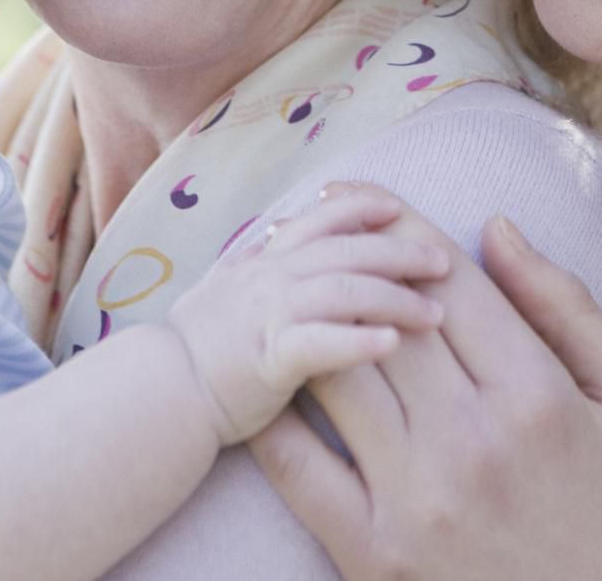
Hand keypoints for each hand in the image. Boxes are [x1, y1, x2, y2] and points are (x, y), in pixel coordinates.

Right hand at [167, 185, 449, 445]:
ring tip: (435, 313)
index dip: (363, 208)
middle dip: (401, 252)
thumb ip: (261, 263)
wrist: (158, 393)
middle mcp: (270, 276)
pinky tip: (392, 343)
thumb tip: (281, 237)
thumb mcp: (229, 288)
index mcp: (266, 260)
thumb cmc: (198, 346)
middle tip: (443, 264)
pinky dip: (358, 339)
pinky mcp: (268, 358)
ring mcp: (269, 313)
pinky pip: (320, 342)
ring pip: (344, 289)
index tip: (399, 210)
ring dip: (395, 297)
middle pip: (348, 249)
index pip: (322, 218)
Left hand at [249, 194, 601, 580]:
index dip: (405, 228)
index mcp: (538, 398)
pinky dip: (274, 416)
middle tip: (316, 220)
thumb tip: (501, 228)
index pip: (453, 283)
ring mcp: (415, 499)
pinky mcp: (370, 553)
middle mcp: (472, 441)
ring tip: (284, 283)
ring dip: (307, 321)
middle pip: (389, 319)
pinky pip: (300, 468)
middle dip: (349, 258)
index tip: (374, 199)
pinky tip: (266, 377)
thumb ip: (571, 312)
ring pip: (337, 376)